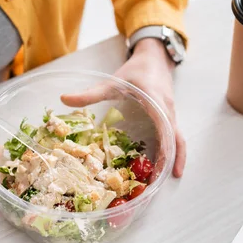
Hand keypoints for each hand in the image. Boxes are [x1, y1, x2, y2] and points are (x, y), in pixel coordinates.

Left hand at [62, 38, 185, 177]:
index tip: (159, 167)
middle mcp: (168, 111)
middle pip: (176, 141)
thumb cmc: (136, 70)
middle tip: (154, 185)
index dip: (165, 148)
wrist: (155, 57)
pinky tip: (163, 169)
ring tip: (158, 183)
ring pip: (178, 142)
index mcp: (156, 102)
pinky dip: (171, 154)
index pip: (166, 128)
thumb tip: (64, 99)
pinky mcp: (170, 118)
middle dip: (168, 163)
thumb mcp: (113, 81)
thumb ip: (90, 93)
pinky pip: (175, 139)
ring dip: (171, 162)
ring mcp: (171, 115)